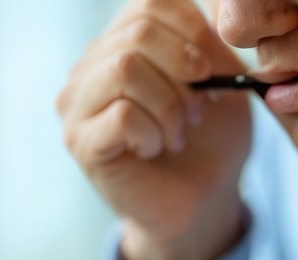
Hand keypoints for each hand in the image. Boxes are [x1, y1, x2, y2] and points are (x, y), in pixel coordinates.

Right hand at [56, 0, 251, 259]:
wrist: (201, 201)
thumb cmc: (209, 139)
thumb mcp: (220, 78)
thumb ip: (207, 40)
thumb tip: (206, 13)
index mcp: (122, 40)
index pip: (149, 2)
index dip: (192, 30)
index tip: (211, 71)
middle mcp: (90, 66)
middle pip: (137, 33)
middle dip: (183, 71)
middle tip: (199, 109)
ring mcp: (77, 105)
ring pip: (125, 68)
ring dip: (169, 104)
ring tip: (178, 132)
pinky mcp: (81, 142)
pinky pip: (122, 115)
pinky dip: (153, 132)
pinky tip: (156, 149)